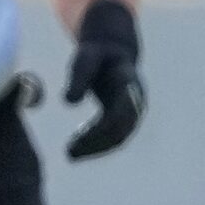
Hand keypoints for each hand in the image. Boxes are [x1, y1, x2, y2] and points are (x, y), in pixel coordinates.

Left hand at [63, 0, 143, 159]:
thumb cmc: (94, 54)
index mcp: (129, 84)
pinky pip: (113, 136)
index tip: (79, 136)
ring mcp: (132, 110)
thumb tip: (68, 102)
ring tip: (69, 153)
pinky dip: (95, 144)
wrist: (111, 51)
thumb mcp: (84, 60)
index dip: (104, 126)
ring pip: (118, 137)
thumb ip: (78, 79)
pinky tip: (74, 146)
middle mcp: (136, 100)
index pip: (122, 111)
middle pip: (121, 129)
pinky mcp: (123, 116)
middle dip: (96, 143)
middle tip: (69, 152)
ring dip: (95, 148)